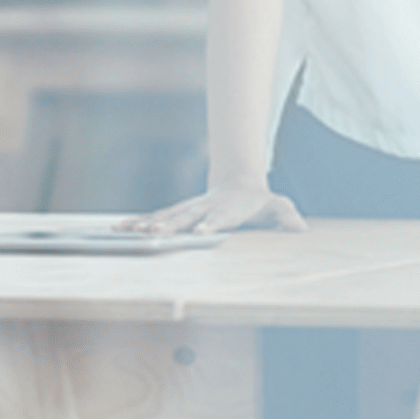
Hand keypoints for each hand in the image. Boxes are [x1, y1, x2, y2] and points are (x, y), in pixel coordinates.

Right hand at [119, 185, 307, 235]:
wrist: (240, 184)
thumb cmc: (260, 202)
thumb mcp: (277, 206)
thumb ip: (288, 216)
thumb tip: (302, 229)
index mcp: (228, 209)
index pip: (220, 218)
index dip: (211, 224)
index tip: (201, 231)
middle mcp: (204, 208)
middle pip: (186, 217)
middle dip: (170, 226)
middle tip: (154, 234)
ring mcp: (189, 209)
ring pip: (165, 216)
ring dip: (146, 224)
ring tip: (126, 231)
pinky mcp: (177, 212)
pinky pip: (155, 218)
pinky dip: (137, 223)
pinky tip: (118, 230)